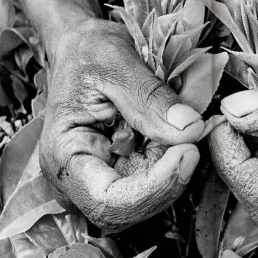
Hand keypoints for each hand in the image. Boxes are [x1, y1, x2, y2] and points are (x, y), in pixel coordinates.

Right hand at [41, 20, 204, 230]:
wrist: (82, 47)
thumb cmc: (87, 51)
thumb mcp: (116, 62)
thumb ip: (150, 98)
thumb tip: (190, 130)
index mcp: (63, 157)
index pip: (107, 202)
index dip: (152, 188)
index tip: (186, 151)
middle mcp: (78, 178)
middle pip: (130, 209)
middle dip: (169, 180)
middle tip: (194, 136)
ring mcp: (101, 178)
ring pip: (147, 199)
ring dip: (175, 170)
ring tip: (185, 126)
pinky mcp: (123, 171)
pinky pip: (155, 180)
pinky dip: (175, 160)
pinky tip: (180, 132)